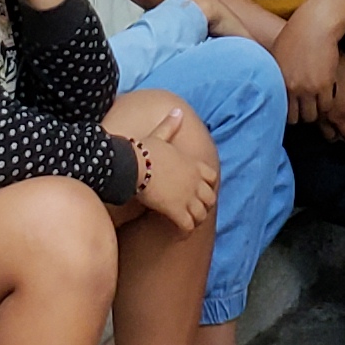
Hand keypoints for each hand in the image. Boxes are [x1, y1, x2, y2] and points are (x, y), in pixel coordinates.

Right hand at [107, 100, 218, 230]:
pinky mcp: (177, 210)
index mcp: (193, 164)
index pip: (212, 177)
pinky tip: (179, 234)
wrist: (132, 165)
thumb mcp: (160, 135)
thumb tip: (177, 110)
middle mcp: (195, 182)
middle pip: (210, 199)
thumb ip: (171, 125)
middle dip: (204, 206)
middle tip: (195, 212)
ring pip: (201, 215)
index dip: (208, 186)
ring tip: (188, 224)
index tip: (201, 191)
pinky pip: (188, 226)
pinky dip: (185, 232)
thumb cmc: (143, 150)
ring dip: (196, 220)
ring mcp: (188, 197)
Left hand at [270, 15, 344, 125]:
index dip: (288, 113)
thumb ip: (273, 74)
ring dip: (315, 112)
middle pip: (296, 118)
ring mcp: (308, 88)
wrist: (314, 24)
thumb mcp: (276, 55)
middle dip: (301, 115)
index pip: (280, 111)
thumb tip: (266, 85)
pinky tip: (327, 98)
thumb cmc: (295, 35)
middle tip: (307, 109)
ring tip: (317, 105)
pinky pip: (326, 106)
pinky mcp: (325, 84)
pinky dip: (327, 105)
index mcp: (277, 81)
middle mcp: (291, 87)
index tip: (293, 110)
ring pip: (312, 115)